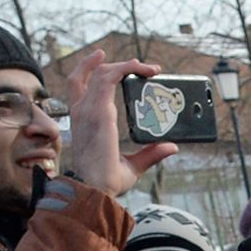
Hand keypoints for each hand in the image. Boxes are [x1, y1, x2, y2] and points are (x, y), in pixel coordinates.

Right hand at [61, 51, 173, 195]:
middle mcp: (83, 111)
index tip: (108, 62)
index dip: (89, 69)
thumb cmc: (106, 181)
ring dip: (126, 65)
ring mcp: (89, 109)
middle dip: (115, 65)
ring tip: (148, 68)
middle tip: (141, 67)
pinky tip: (141, 69)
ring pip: (103, 73)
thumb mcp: (133, 165)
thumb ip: (150, 154)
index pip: (78, 85)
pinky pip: (110, 78)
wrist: (95, 189)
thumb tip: (171, 147)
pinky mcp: (99, 111)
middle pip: (92, 75)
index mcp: (84, 120)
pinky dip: (125, 69)